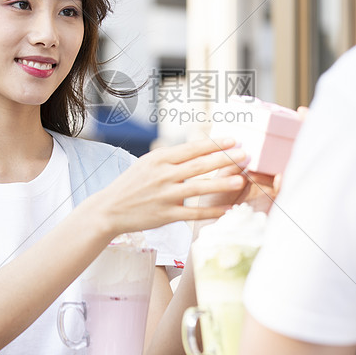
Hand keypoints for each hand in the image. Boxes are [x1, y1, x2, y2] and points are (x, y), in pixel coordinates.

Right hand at [89, 138, 248, 235]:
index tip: (234, 140)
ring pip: (199, 188)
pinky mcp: (166, 215)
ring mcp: (165, 196)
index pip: (192, 148)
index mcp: (159, 158)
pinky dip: (212, 212)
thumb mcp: (148, 163)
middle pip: (200, 166)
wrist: (109, 209)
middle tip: (246, 155)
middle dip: (224, 159)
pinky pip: (194, 213)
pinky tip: (228, 209)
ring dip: (222, 183)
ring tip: (241, 180)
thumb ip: (172, 157)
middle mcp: (164, 175)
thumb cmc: (132, 184)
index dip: (215, 144)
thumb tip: (199, 149)